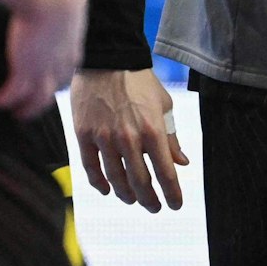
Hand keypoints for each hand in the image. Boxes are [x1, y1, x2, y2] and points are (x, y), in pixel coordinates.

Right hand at [0, 0, 86, 120]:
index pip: (69, 68)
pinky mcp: (26, 68)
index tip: (55, 83)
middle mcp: (62, 60)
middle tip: (34, 106)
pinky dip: (7, 99)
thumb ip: (63, 0)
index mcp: (72, 43)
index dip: (61, 77)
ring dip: (28, 109)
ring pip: (39, 98)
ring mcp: (45, 67)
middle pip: (57, 88)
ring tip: (17, 114)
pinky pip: (15, 93)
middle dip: (46, 99)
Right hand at [72, 68, 188, 211]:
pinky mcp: (84, 135)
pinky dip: (99, 183)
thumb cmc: (139, 81)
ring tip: (132, 199)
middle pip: (140, 183)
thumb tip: (182, 162)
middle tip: (154, 207)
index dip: (172, 194)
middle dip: (150, 200)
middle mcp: (129, 139)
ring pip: (115, 179)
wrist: (108, 58)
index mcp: (153, 131)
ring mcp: (104, 138)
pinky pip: (91, 168)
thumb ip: (171, 137)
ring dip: (126, 195)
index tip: (175, 205)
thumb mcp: (164, 105)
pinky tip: (106, 189)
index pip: (166, 174)